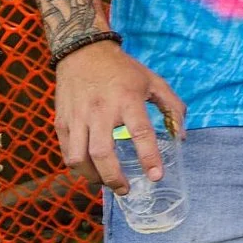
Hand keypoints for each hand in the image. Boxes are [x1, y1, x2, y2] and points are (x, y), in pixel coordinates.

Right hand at [56, 42, 187, 193]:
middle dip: (114, 177)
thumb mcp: (154, 82)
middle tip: (126, 189)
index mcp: (128, 99)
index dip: (149, 157)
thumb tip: (181, 137)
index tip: (156, 176)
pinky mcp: (61, 121)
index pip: (140, 133)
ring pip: (79, 157)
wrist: (83, 53)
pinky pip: (66, 151)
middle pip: (103, 153)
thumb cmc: (123, 70)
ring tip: (106, 183)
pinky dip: (77, 167)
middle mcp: (100, 110)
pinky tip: (90, 171)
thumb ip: (172, 108)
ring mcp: (77, 117)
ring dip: (93, 177)